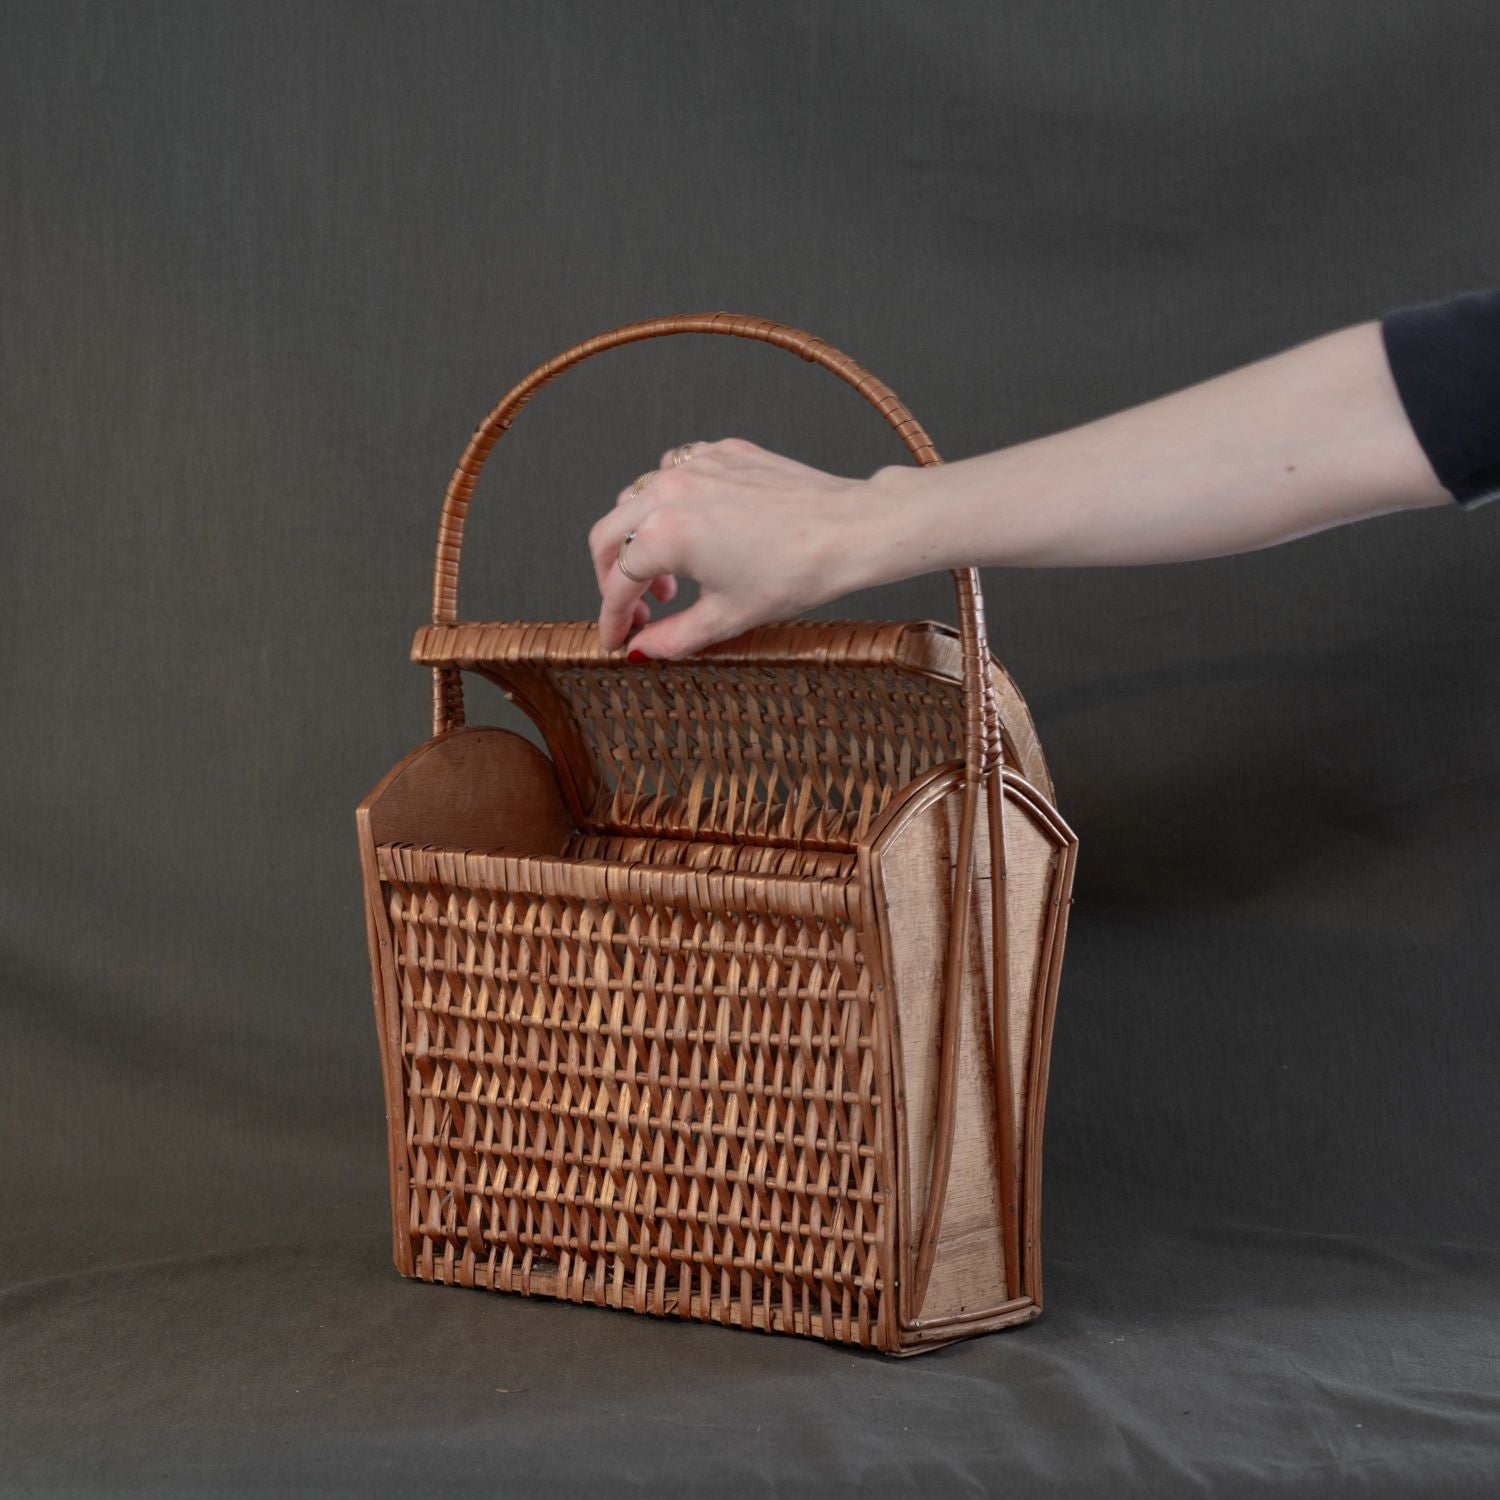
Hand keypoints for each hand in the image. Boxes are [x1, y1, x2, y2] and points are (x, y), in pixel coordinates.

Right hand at [588, 437, 882, 657]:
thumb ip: (672, 638)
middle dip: (612, 577)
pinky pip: (672, 472)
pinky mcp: (721, 453)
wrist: (850, 530)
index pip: (617, 584)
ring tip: (672, 575)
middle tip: (635, 609)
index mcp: (665, 535)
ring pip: (635, 500)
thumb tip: (640, 651)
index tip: (617, 639)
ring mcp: (695, 466)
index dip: (612, 619)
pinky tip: (696, 529)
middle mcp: (669, 492)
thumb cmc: (796, 573)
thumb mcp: (727, 618)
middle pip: (607, 535)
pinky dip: (669, 503)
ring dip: (638, 539)